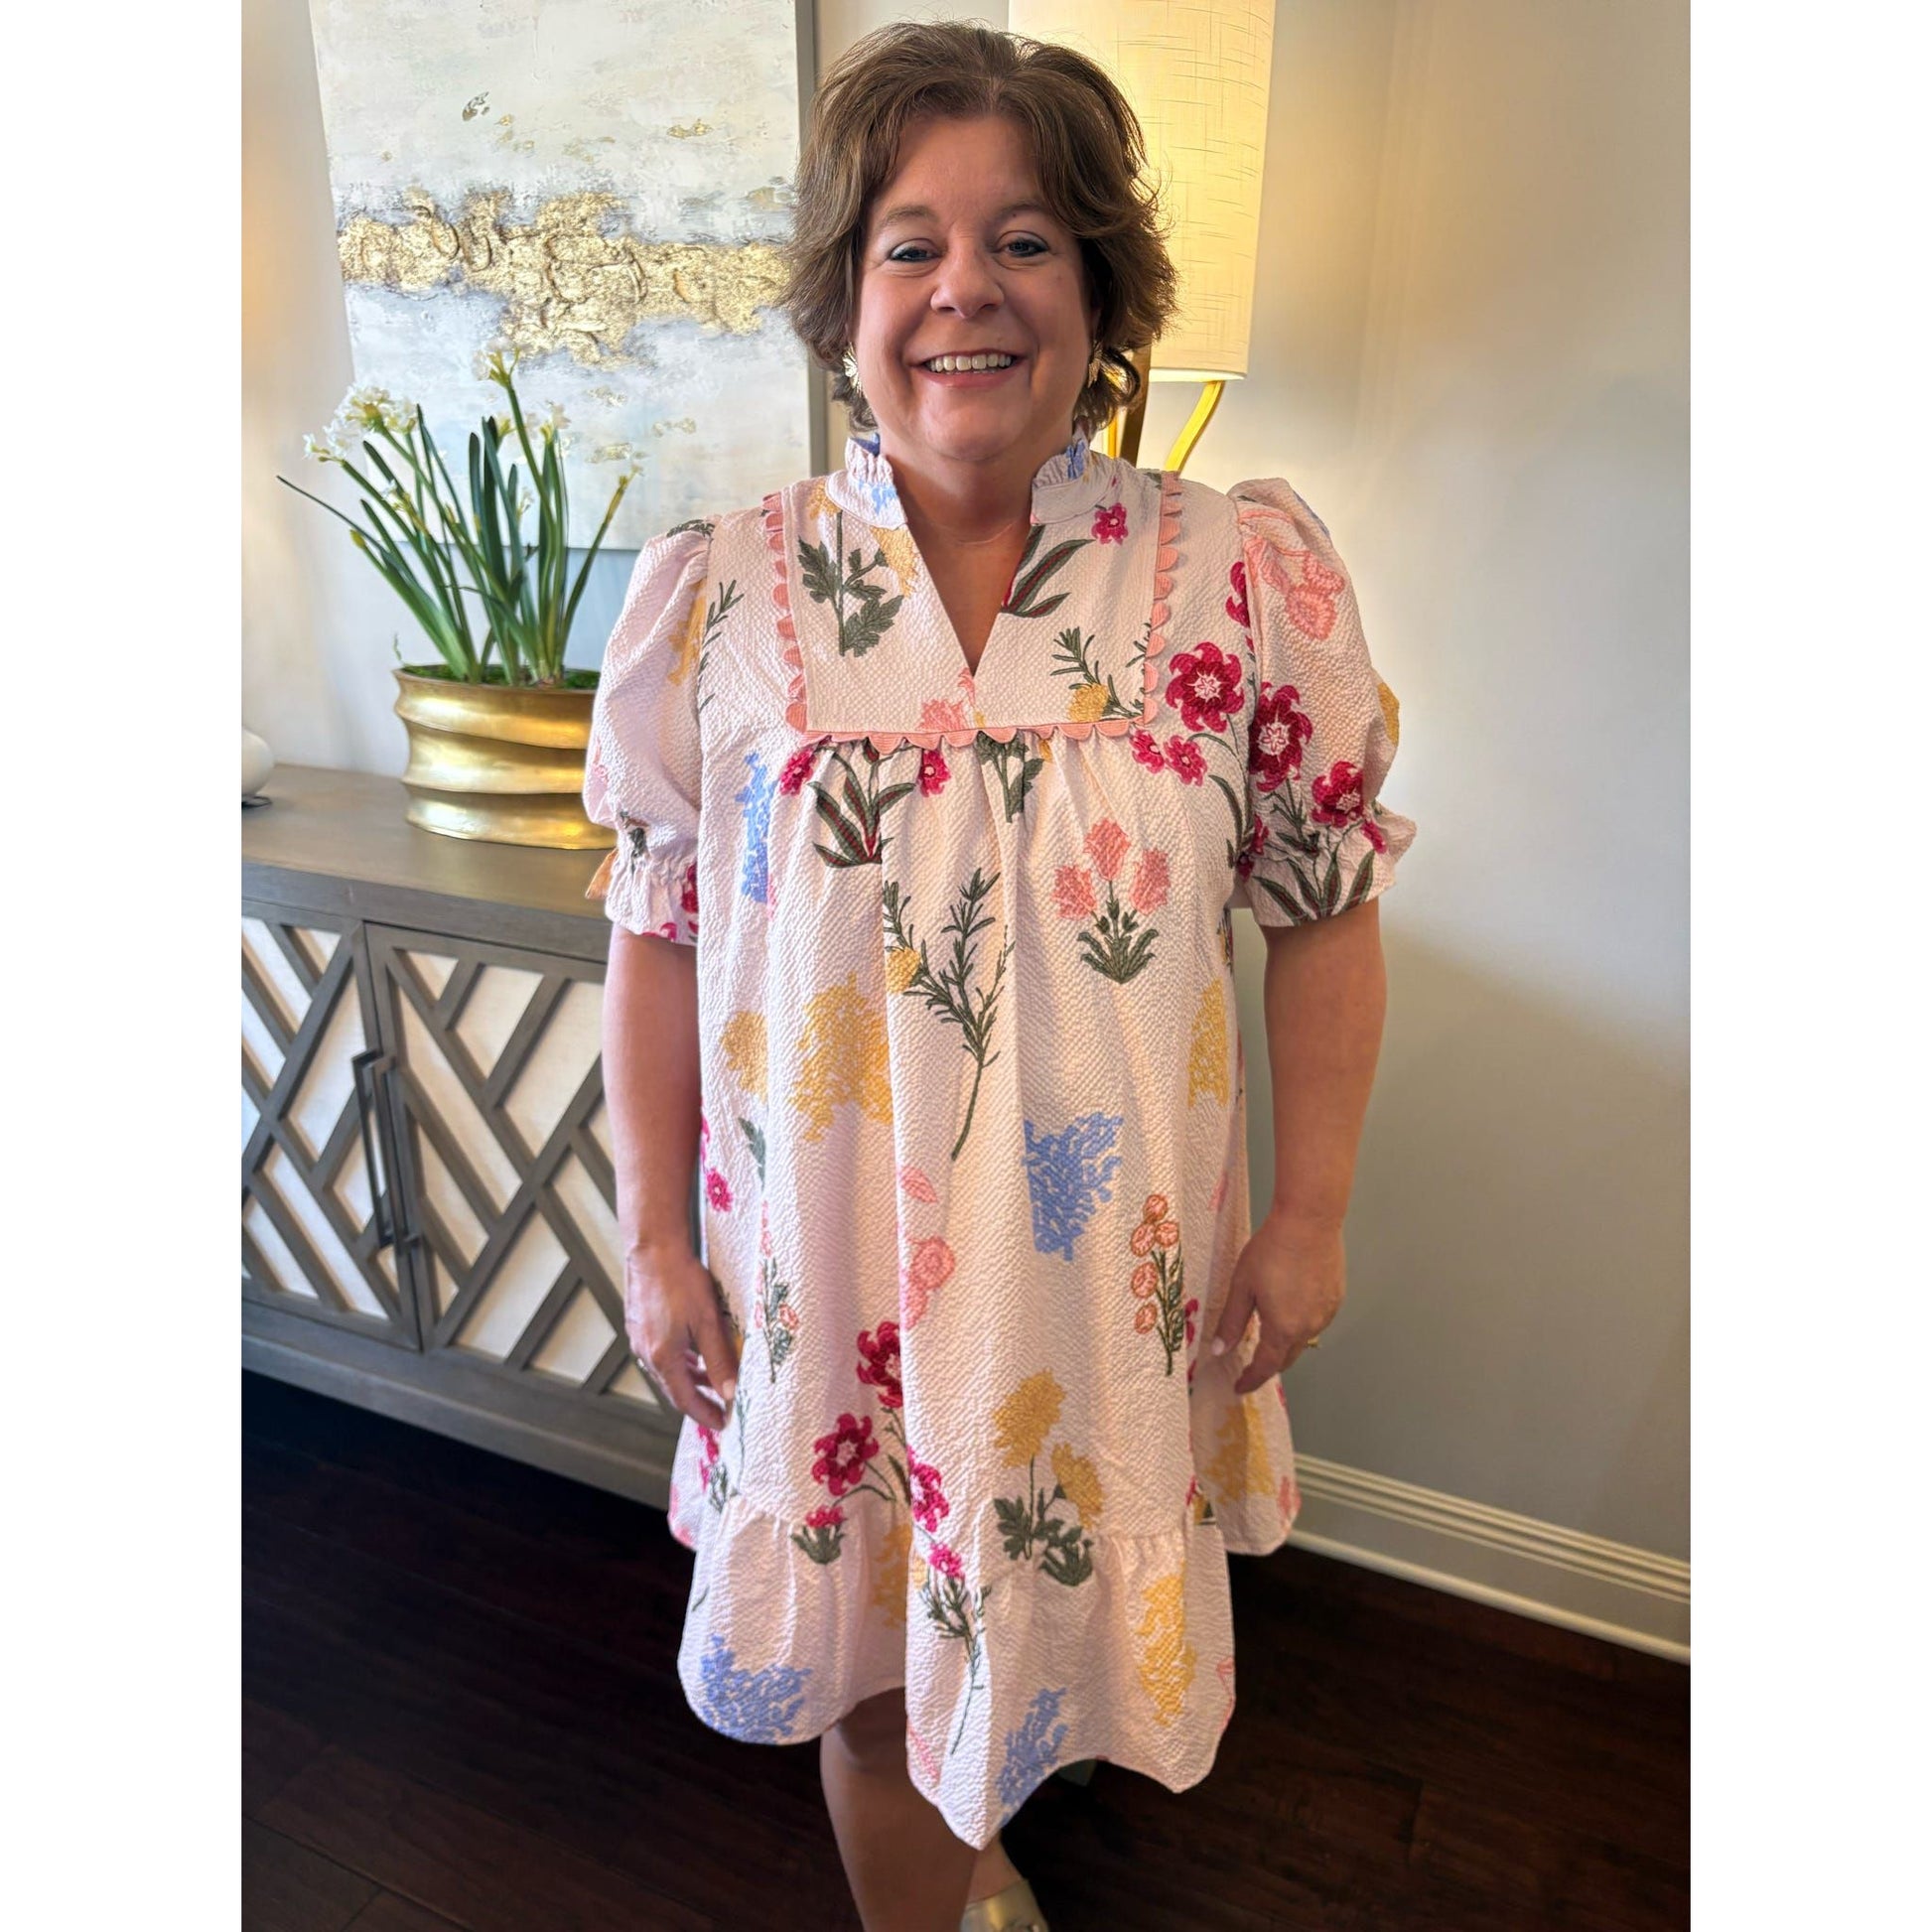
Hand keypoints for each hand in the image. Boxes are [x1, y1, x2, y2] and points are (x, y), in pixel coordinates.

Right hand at [623, 1238, 739, 1428]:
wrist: (653, 1248)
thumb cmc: (681, 1280)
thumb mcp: (708, 1322)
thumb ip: (720, 1359)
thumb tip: (731, 1390)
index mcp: (663, 1357)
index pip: (684, 1400)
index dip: (704, 1413)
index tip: (721, 1422)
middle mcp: (646, 1352)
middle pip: (673, 1387)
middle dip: (697, 1399)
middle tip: (720, 1405)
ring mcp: (639, 1337)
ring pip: (666, 1369)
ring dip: (689, 1378)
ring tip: (712, 1379)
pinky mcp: (639, 1323)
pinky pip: (660, 1352)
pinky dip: (679, 1360)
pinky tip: (693, 1351)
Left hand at [1212, 1211, 1344, 1394]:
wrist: (1309, 1222)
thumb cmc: (1272, 1249)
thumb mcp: (1242, 1286)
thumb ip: (1232, 1322)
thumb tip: (1220, 1349)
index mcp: (1283, 1328)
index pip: (1266, 1367)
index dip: (1251, 1380)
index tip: (1240, 1386)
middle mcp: (1309, 1327)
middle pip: (1287, 1357)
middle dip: (1268, 1364)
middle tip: (1251, 1364)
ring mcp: (1326, 1313)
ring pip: (1303, 1338)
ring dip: (1285, 1341)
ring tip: (1268, 1330)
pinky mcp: (1336, 1298)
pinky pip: (1316, 1320)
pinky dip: (1301, 1322)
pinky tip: (1291, 1306)